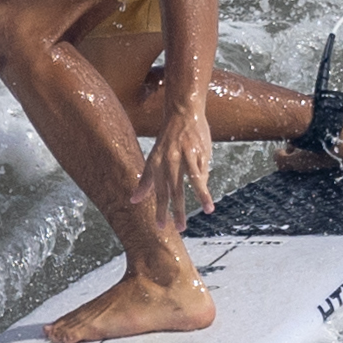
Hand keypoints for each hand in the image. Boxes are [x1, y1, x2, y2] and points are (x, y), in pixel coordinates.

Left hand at [135, 105, 216, 228]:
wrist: (183, 113)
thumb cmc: (167, 139)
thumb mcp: (153, 158)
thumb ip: (146, 180)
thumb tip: (134, 200)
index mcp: (157, 163)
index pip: (158, 191)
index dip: (160, 210)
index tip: (161, 227)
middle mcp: (170, 160)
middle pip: (174, 189)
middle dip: (177, 210)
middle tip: (180, 229)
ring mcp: (187, 155)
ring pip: (194, 180)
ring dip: (202, 197)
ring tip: (208, 211)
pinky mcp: (200, 151)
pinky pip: (203, 171)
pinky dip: (204, 184)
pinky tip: (208, 198)